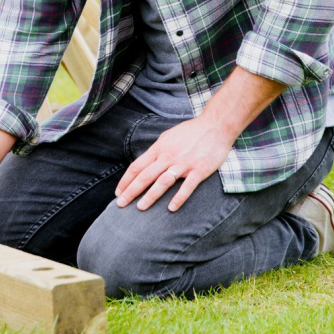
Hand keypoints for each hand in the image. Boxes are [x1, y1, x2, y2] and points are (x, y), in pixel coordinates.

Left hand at [114, 115, 234, 212]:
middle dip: (131, 191)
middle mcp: (168, 156)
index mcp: (159, 148)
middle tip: (120, 204)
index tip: (118, 192)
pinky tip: (171, 208)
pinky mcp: (199, 170)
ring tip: (140, 207)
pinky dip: (179, 197)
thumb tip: (144, 163)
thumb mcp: (168, 137)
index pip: (137, 166)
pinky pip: (187, 186)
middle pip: (145, 176)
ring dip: (150, 195)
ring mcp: (184, 164)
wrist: (216, 125)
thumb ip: (156, 151)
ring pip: (163, 182)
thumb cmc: (190, 132)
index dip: (126, 180)